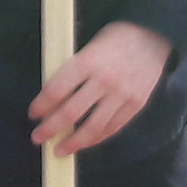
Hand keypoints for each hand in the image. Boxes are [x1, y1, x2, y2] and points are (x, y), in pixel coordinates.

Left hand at [30, 21, 173, 154]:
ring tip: (59, 150)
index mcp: (87, 61)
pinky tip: (84, 143)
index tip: (33, 114)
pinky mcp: (136, 104)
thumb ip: (74, 71)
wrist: (153, 35)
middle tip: (37, 137)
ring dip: (73, 142)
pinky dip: (96, 139)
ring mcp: (122, 95)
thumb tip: (53, 97)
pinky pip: (113, 128)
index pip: (56, 90)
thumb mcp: (89, 46)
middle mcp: (104, 80)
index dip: (41, 105)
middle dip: (50, 128)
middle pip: (70, 112)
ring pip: (92, 127)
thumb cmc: (115, 38)